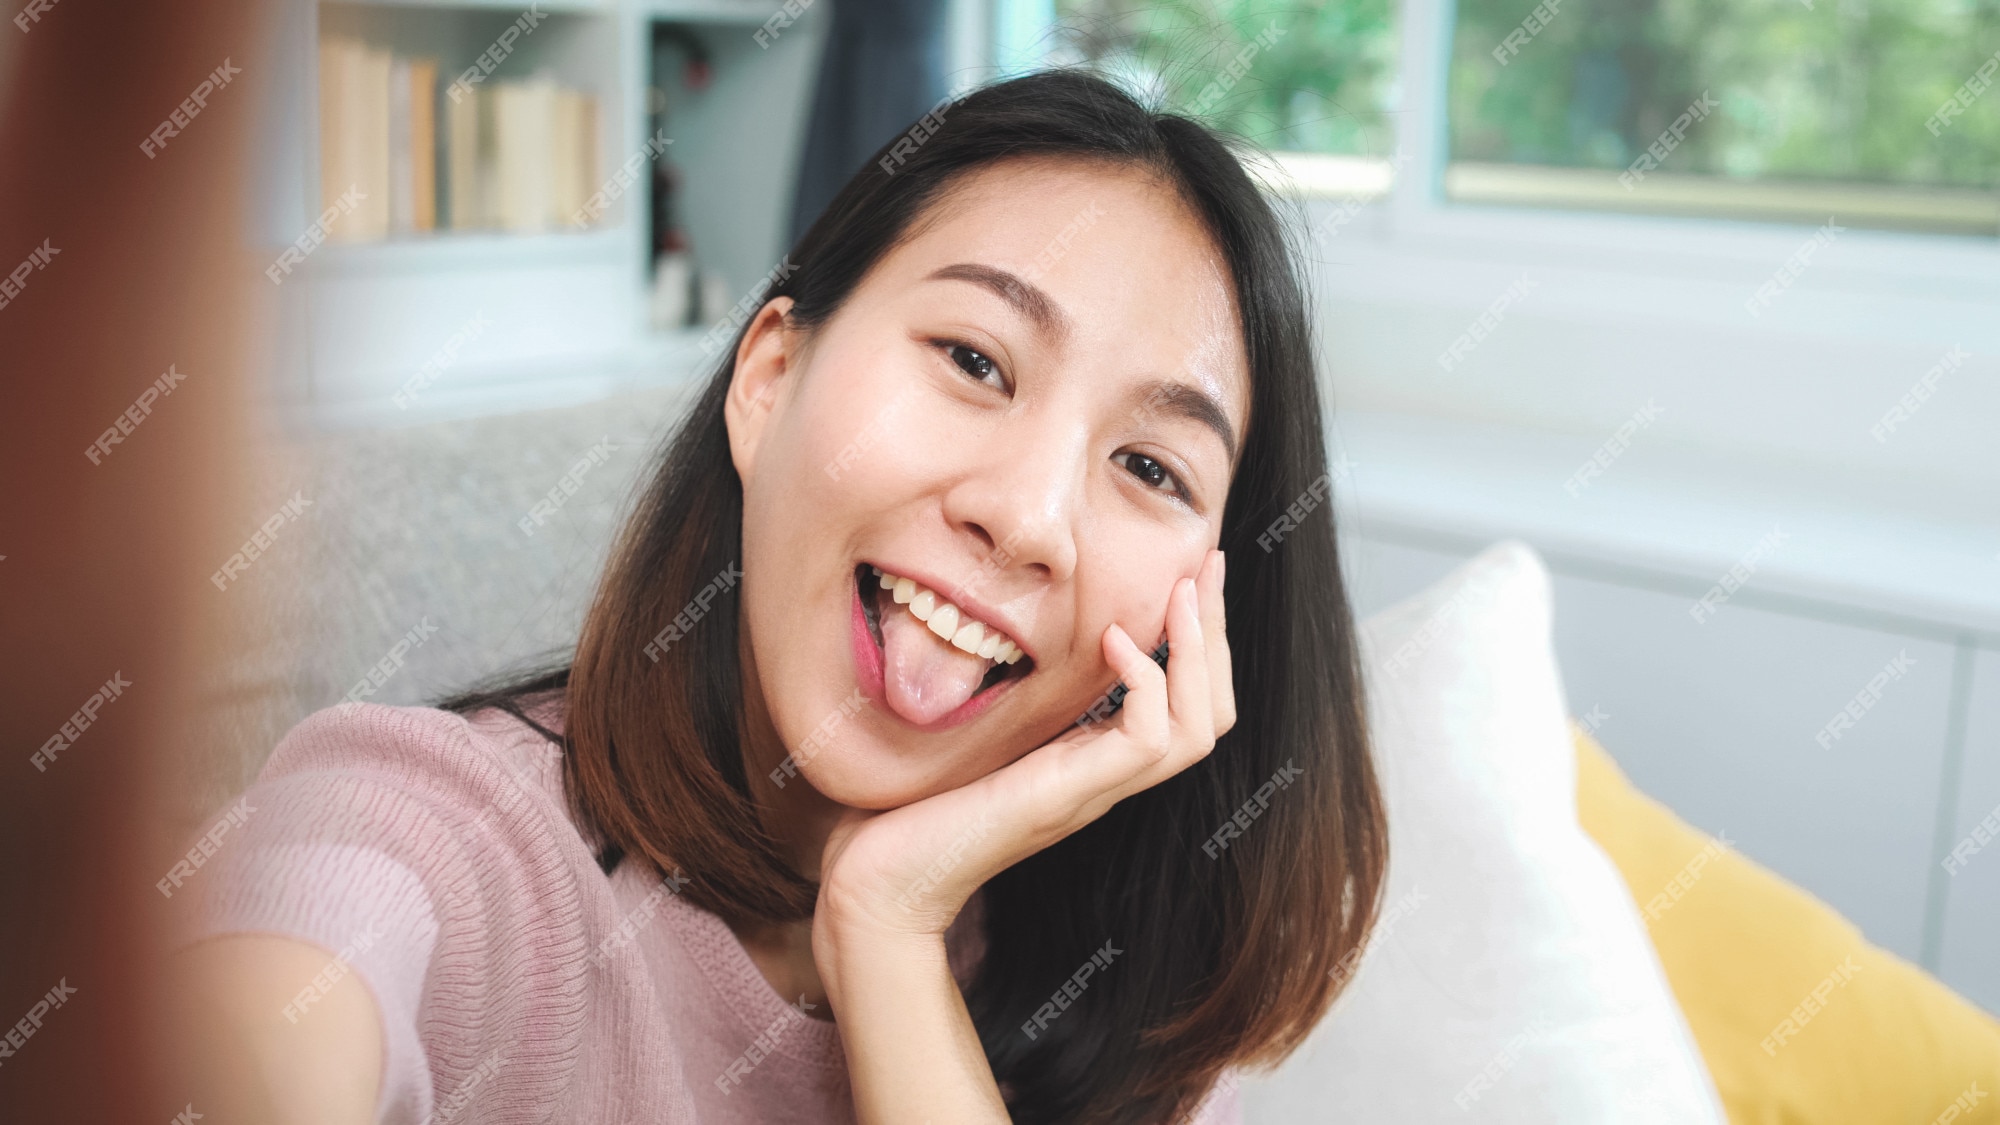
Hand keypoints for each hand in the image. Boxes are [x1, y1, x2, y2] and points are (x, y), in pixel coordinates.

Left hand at [813, 548, 1235, 952]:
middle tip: (1211, 567)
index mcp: (1090, 764)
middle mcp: (1105, 780)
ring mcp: (1091, 792)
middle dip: (1216, 635)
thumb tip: (1002, 632)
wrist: (879, 883)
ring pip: (1197, 728)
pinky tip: (1113, 640)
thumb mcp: (974, 736)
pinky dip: (1145, 682)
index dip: (1200, 643)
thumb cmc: (910, 812)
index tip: (1192, 576)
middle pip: (1210, 713)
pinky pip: (1145, 740)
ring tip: (1184, 594)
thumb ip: (1007, 700)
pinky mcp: (1065, 796)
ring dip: (1199, 652)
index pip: (1184, 707)